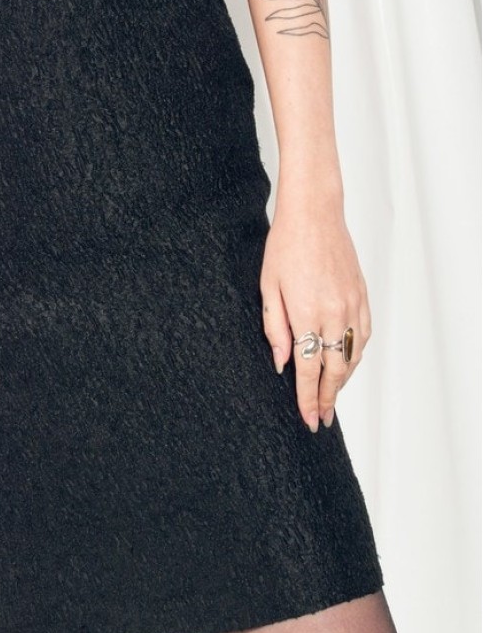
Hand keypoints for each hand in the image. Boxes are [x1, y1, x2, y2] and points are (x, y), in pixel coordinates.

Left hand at [259, 201, 371, 431]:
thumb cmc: (286, 245)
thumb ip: (275, 327)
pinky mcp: (362, 295)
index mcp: (307, 313)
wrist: (315, 213)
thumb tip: (282, 363)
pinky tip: (347, 363)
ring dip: (342, 380)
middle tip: (321, 418)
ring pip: (352, 356)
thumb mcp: (268, 286)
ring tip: (331, 396)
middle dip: (328, 399)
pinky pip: (363, 335)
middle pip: (335, 370)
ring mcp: (352, 305)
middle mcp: (334, 313)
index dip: (308, 398)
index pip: (310, 370)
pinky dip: (356, 355)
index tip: (308, 418)